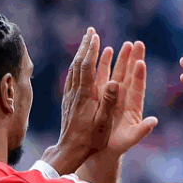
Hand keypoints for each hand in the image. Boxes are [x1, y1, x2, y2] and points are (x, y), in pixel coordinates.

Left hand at [44, 28, 119, 174]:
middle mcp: (75, 93)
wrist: (70, 151)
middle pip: (78, 64)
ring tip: (86, 42)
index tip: (95, 37)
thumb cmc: (91, 140)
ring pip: (73, 69)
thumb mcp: (103, 123)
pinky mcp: (68, 101)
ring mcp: (70, 96)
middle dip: (85, 46)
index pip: (87, 67)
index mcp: (85, 96)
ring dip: (80, 54)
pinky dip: (76, 66)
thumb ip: (109, 102)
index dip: (91, 50)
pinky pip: (71, 78)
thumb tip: (114, 82)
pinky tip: (79, 64)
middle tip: (90, 31)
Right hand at [94, 41, 157, 158]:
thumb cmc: (119, 145)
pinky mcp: (100, 95)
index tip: (141, 62)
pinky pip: (102, 77)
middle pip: (130, 76)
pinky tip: (105, 52)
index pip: (137, 88)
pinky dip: (104, 65)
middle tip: (138, 44)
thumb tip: (154, 121)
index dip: (139, 76)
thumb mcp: (131, 138)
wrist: (103, 150)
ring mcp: (113, 95)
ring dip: (121, 59)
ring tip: (126, 44)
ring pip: (118, 73)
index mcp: (133, 107)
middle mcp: (124, 98)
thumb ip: (142, 130)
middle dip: (134, 60)